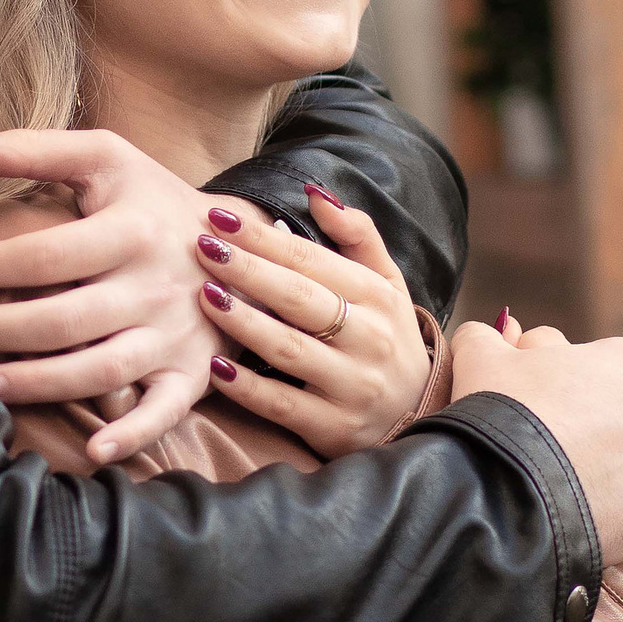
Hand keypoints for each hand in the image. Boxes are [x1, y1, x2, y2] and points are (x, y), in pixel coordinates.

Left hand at [0, 129, 236, 467]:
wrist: (243, 243)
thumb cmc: (153, 199)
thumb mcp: (106, 158)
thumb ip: (34, 150)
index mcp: (132, 230)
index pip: (45, 255)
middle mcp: (156, 287)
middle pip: (63, 320)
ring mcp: (176, 335)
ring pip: (101, 371)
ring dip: (38, 383)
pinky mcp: (192, 373)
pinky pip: (165, 412)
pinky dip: (133, 436)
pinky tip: (91, 451)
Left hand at [195, 187, 432, 455]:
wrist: (420, 412)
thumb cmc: (388, 337)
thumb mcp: (388, 283)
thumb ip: (357, 235)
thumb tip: (315, 194)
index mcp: (377, 297)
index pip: (312, 260)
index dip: (263, 237)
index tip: (219, 217)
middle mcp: (369, 339)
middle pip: (299, 299)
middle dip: (248, 270)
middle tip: (203, 247)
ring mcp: (352, 386)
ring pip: (290, 350)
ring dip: (245, 322)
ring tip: (205, 296)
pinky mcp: (334, 428)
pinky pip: (284, 406)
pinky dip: (248, 388)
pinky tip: (215, 368)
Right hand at [448, 312, 622, 566]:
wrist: (505, 492)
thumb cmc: (500, 415)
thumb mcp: (482, 358)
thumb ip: (489, 337)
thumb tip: (499, 332)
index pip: (611, 375)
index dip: (575, 395)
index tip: (548, 415)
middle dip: (608, 438)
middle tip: (560, 458)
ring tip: (577, 496)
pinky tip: (597, 527)